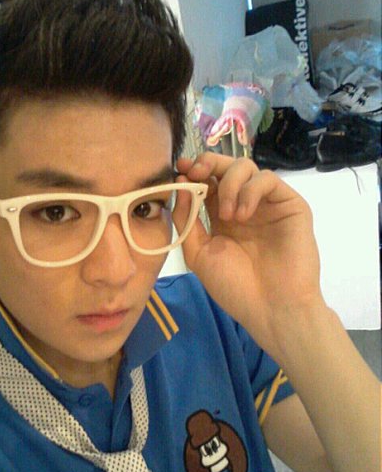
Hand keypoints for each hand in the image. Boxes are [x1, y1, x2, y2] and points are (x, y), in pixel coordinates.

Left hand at [174, 154, 324, 354]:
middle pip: (226, 167)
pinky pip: (268, 180)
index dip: (193, 171)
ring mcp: (267, 204)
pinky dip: (250, 191)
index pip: (207, 182)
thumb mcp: (199, 254)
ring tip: (226, 216)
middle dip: (208, 163)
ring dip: (229, 183)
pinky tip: (242, 216)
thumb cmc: (234, 287)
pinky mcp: (290, 204)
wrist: (271, 308)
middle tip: (197, 172)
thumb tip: (181, 186)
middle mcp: (243, 205)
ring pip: (247, 167)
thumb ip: (187, 220)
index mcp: (221, 216)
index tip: (180, 170)